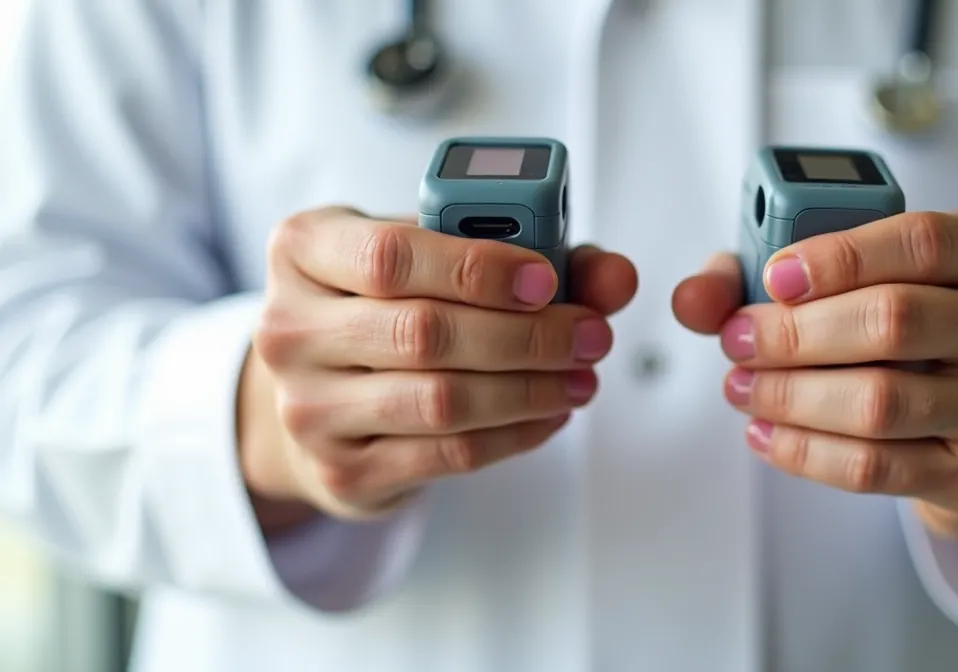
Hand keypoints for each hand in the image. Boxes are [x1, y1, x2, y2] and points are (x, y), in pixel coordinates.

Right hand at [238, 206, 637, 525]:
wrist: (320, 391)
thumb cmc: (388, 304)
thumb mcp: (438, 256)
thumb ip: (534, 253)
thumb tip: (615, 276)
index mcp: (304, 249)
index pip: (390, 256)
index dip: (477, 268)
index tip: (546, 279)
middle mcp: (289, 328)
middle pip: (424, 333)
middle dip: (528, 336)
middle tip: (592, 335)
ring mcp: (307, 407)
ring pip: (441, 400)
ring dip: (531, 389)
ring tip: (581, 376)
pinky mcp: (343, 470)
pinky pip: (448, 454)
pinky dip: (515, 434)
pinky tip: (549, 412)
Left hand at [674, 211, 957, 545]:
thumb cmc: (911, 330)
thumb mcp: (861, 279)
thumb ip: (769, 272)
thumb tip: (695, 299)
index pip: (922, 241)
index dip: (839, 256)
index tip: (772, 277)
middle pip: (895, 320)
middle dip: (796, 333)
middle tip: (736, 340)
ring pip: (880, 401)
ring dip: (790, 396)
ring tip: (742, 387)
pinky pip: (877, 467)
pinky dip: (805, 451)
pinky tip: (765, 433)